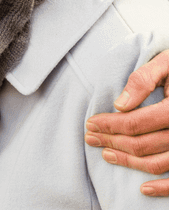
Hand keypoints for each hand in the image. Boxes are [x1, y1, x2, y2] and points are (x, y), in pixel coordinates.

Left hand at [85, 50, 168, 195]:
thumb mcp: (164, 63)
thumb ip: (143, 80)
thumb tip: (120, 104)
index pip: (136, 122)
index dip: (110, 125)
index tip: (91, 123)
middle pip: (142, 144)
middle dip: (112, 142)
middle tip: (90, 138)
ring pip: (157, 163)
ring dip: (129, 163)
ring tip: (107, 154)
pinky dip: (163, 188)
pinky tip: (143, 188)